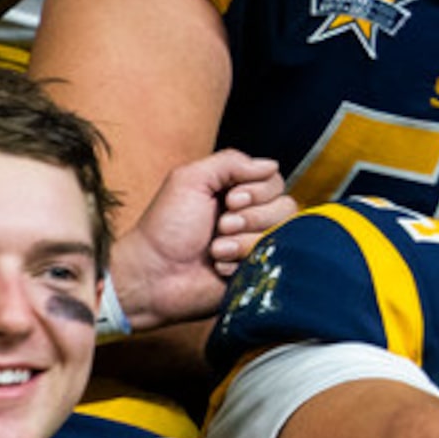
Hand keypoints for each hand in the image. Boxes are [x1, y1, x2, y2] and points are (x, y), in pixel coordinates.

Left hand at [108, 151, 289, 332]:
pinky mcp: (255, 269)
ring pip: (280, 234)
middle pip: (285, 207)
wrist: (153, 275)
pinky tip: (218, 265)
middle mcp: (250, 215)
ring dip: (243, 242)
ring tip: (215, 248)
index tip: (231, 200)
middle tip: (221, 225)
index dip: (258, 191)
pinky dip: (240, 262)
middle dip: (250, 217)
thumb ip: (230, 162)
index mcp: (236, 191)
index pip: (274, 181)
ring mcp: (254, 244)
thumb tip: (270, 165)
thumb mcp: (190, 179)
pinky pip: (270, 261)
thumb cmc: (165, 227)